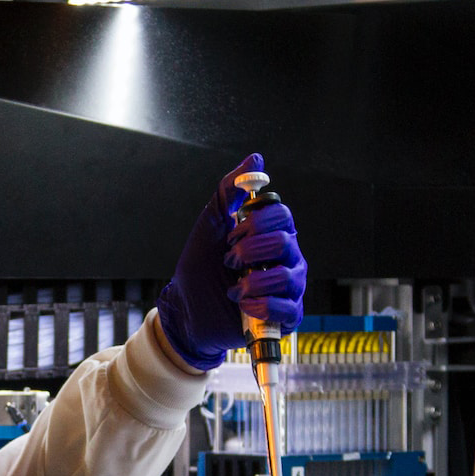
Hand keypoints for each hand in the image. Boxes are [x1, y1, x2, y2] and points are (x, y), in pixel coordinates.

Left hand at [156, 153, 306, 371]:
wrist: (187, 310)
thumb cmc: (201, 267)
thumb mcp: (209, 225)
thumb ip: (229, 192)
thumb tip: (255, 159)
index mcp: (272, 234)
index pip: (281, 215)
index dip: (254, 223)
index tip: (231, 234)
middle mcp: (287, 258)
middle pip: (285, 242)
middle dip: (248, 251)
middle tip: (228, 260)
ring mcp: (289, 287)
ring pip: (286, 276)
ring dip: (251, 281)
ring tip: (233, 288)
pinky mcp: (285, 316)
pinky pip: (288, 309)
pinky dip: (261, 306)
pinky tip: (243, 305)